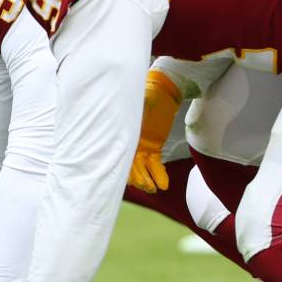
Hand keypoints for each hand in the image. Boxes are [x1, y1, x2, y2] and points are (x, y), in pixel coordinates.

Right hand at [128, 71, 180, 193]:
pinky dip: (159, 175)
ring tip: (153, 188)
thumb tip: (134, 103)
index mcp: (123, 132)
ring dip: (146, 180)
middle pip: (129, 166)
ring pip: (141, 169)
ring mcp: (141, 147)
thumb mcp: (141, 99)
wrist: (163, 92)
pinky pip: (155, 165)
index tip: (124, 176)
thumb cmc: (148, 94)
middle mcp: (130, 142)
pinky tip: (163, 185)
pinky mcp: (153, 148)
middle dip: (136, 177)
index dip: (121, 166)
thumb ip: (137, 105)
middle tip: (144, 185)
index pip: (118, 153)